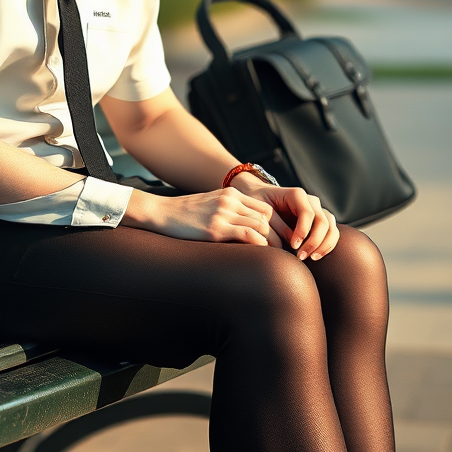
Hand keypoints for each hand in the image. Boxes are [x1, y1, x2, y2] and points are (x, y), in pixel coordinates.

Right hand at [124, 188, 283, 246]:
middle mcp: (230, 200)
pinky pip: (248, 235)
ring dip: (274, 243)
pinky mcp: (215, 228)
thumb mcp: (211, 206)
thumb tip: (249, 231)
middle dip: (282, 234)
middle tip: (289, 250)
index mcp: (231, 194)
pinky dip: (260, 244)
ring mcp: (223, 213)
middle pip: (268, 216)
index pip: (266, 208)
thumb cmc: (185, 215)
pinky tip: (262, 254)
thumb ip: (230, 212)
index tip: (285, 240)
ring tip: (280, 257)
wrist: (162, 213)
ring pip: (261, 225)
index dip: (279, 224)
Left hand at [247, 185, 339, 260]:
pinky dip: (327, 245)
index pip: (307, 213)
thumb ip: (273, 222)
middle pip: (322, 221)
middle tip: (300, 256)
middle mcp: (311, 201)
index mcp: (297, 194)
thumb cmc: (258, 203)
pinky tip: (315, 256)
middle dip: (314, 241)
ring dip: (324, 245)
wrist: (261, 198)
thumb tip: (287, 242)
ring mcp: (318, 211)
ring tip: (310, 257)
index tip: (293, 245)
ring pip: (331, 227)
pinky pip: (331, 233)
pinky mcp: (320, 221)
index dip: (303, 231)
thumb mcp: (260, 210)